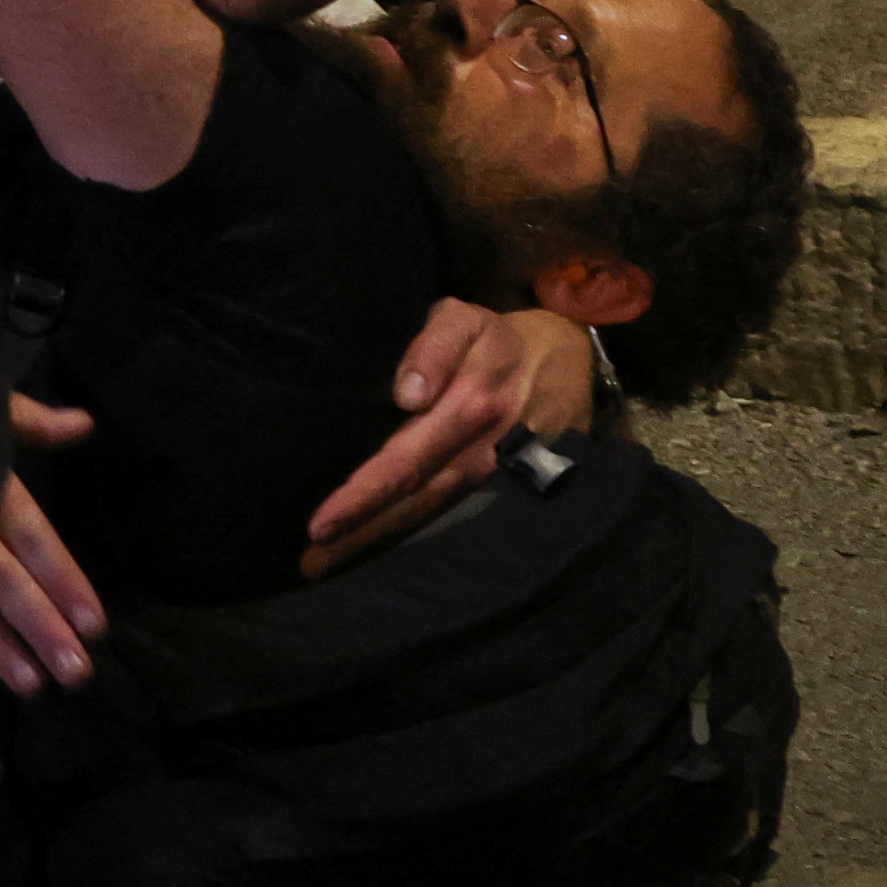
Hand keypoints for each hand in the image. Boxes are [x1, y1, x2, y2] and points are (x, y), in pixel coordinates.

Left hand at [300, 301, 600, 575]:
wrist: (574, 363)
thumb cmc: (498, 339)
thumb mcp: (464, 319)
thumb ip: (432, 347)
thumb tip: (407, 395)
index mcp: (468, 408)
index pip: (404, 463)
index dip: (362, 497)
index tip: (320, 525)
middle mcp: (485, 452)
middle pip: (414, 504)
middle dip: (361, 537)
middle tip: (311, 564)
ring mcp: (500, 479)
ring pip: (435, 518)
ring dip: (383, 546)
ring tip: (332, 567)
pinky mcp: (510, 492)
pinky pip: (459, 519)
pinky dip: (421, 541)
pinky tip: (382, 557)